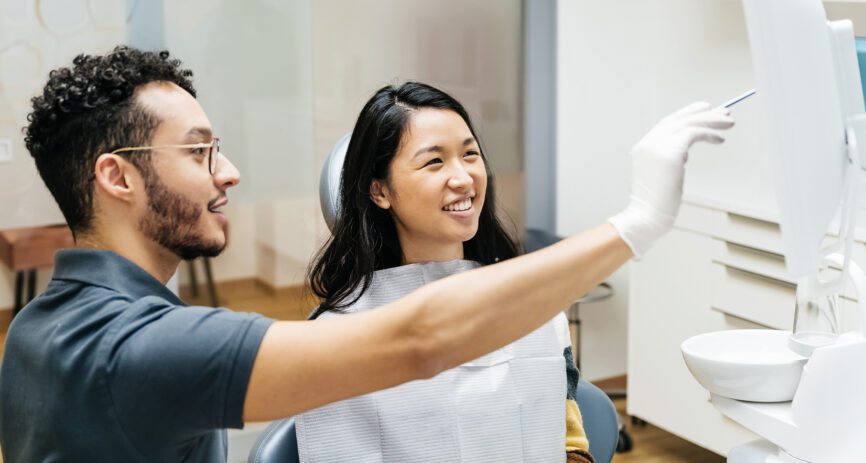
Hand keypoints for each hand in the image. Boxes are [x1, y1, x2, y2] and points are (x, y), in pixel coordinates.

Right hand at [609, 102, 734, 257]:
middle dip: (704, 113)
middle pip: (679, 119)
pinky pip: (693, 134)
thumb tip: (685, 151)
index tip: (704, 108)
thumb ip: (667, 159)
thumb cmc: (655, 203)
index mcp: (643, 147)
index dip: (687, 113)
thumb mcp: (659, 175)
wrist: (646, 217)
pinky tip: (719, 139)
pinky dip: (709, 134)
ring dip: (711, 121)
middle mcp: (649, 143)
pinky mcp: (670, 153)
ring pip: (688, 123)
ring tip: (728, 123)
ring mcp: (657, 146)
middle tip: (725, 112)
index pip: (667, 122)